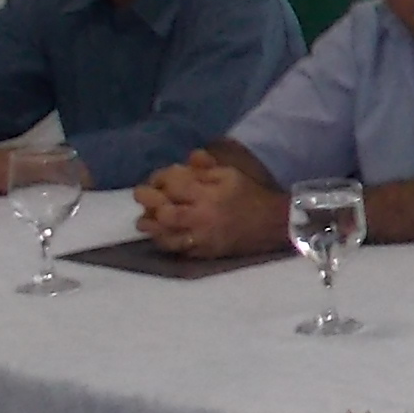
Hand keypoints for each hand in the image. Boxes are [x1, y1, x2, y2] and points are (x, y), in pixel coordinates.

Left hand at [135, 152, 283, 259]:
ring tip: (144, 219)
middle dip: (147, 200)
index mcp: (208, 193)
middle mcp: (201, 216)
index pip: (173, 184)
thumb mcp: (230, 174)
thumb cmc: (249, 195)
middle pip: (162, 211)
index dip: (159, 179)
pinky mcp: (203, 252)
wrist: (273, 225)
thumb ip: (205, 167)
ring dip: (150, 225)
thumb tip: (185, 160)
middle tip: (140, 195)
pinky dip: (163, 241)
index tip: (157, 179)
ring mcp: (200, 238)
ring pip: (164, 234)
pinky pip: (176, 249)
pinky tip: (159, 234)